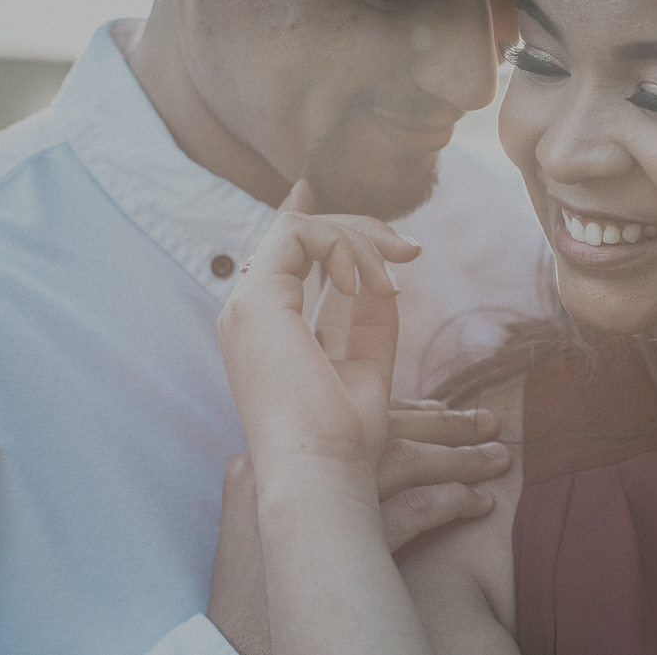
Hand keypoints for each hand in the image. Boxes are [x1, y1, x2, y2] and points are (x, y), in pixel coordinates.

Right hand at [206, 400, 509, 653]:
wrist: (237, 645)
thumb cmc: (259, 593)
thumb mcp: (268, 523)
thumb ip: (306, 484)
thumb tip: (357, 463)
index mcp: (269, 459)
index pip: (347, 415)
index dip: (401, 409)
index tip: (440, 408)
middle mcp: (287, 470)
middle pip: (380, 430)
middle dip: (442, 424)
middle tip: (489, 422)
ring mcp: (311, 505)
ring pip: (402, 461)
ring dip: (458, 459)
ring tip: (499, 460)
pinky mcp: (337, 549)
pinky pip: (408, 510)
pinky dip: (449, 502)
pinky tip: (479, 503)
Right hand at [218, 201, 418, 488]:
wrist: (322, 470)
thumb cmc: (345, 435)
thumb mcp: (368, 361)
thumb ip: (370, 313)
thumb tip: (384, 273)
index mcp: (269, 329)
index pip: (281, 255)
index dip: (305, 219)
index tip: (308, 185)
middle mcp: (251, 312)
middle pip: (299, 237)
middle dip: (359, 230)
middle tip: (409, 250)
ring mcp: (247, 305)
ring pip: (301, 228)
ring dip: (359, 241)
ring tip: (393, 279)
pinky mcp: (256, 300)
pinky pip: (299, 234)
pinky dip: (344, 247)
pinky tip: (369, 282)